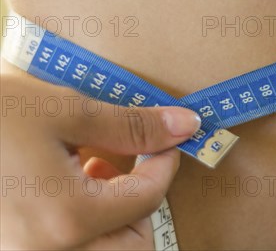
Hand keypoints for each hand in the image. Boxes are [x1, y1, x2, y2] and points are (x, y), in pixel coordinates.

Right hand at [0, 71, 200, 249]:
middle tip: (129, 162)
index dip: (166, 163)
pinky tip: (65, 183)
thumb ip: (132, 126)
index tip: (166, 138)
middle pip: (131, 245)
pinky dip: (81, 223)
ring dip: (113, 216)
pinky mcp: (11, 245)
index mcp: (68, 221)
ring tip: (93, 169)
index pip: (148, 200)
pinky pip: (65, 246)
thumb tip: (186, 126)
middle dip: (141, 203)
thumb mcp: (65, 111)